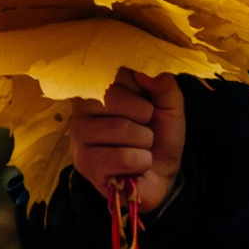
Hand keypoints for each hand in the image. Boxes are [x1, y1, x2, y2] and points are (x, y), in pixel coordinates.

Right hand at [68, 68, 184, 215]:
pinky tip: (134, 165)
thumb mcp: (170, 107)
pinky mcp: (84, 163)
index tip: (144, 107)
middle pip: (113, 98)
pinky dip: (140, 161)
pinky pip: (122, 156)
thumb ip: (164, 86)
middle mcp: (81, 108)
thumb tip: (144, 75)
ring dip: (144, 141)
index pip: (118, 74)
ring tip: (140, 148)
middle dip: (144, 117)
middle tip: (143, 129)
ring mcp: (78, 136)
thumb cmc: (159, 136)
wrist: (161, 174)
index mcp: (99, 87)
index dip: (142, 92)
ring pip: (120, 127)